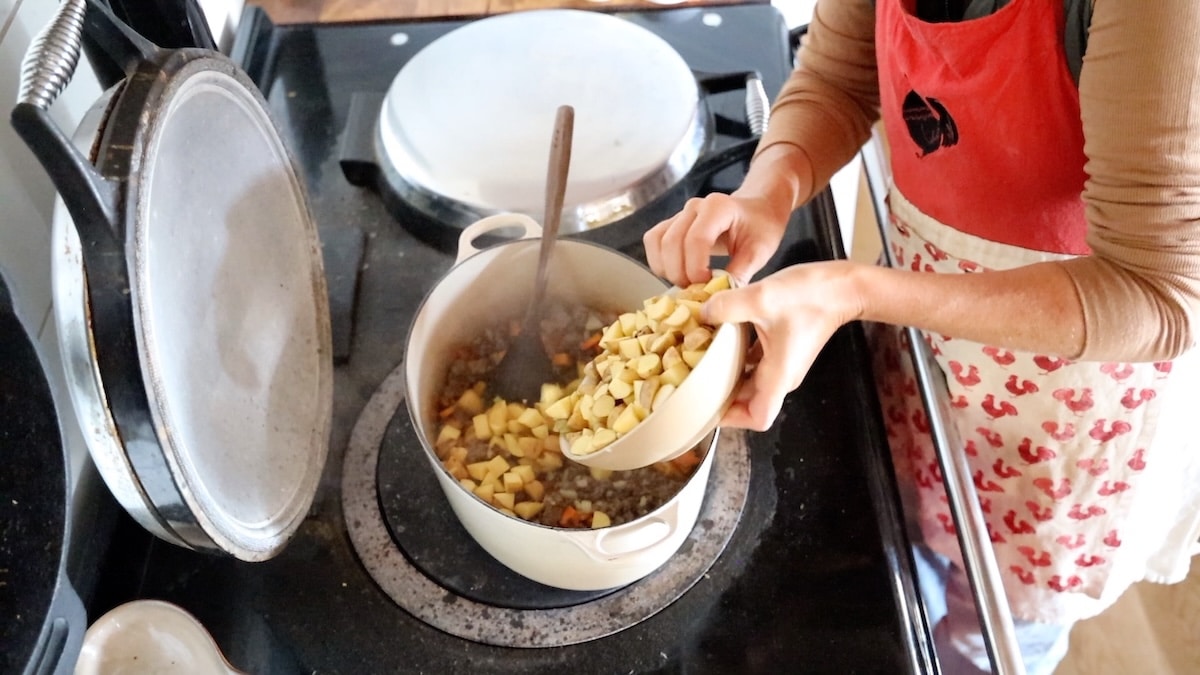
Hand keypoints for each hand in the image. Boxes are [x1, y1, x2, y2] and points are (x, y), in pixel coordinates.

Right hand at [643, 192, 790, 287]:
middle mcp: (694, 207)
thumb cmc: (761, 227)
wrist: (758, 210)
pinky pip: (653, 241)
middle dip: (679, 273)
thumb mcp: (759, 252)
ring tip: (686, 284)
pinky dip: (658, 262)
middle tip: (695, 291)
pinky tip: (676, 274)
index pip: (696, 239)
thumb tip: (719, 299)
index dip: (695, 268)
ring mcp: (680, 214)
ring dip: (666, 269)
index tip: (705, 286)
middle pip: (671, 242)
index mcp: (718, 207)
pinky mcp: (672, 223)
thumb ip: (739, 274)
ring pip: (657, 241)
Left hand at [705, 261, 863, 430]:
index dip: (732, 419)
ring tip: (700, 364)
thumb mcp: (763, 298)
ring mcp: (783, 364)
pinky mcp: (782, 350)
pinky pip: (754, 363)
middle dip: (721, 397)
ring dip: (727, 377)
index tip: (708, 407)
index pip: (758, 418)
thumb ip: (727, 306)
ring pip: (750, 383)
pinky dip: (736, 358)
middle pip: (748, 403)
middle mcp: (782, 376)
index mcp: (780, 376)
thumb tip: (702, 312)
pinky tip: (719, 340)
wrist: (843, 287)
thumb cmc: (813, 296)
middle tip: (693, 383)